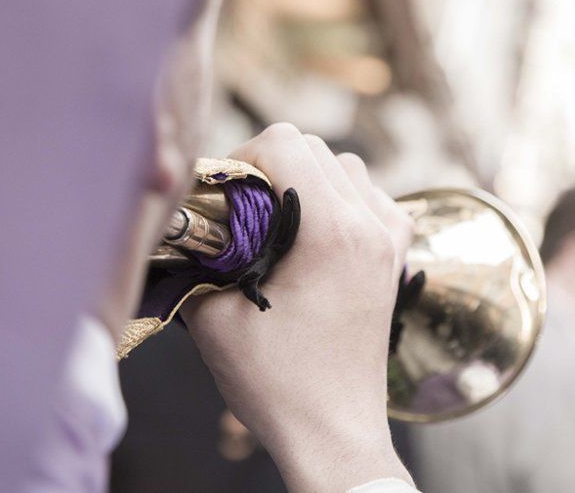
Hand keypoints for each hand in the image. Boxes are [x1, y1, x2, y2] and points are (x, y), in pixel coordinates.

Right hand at [180, 123, 414, 491]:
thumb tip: (179, 228)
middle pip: (318, 149)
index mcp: (333, 232)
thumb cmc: (276, 383)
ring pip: (350, 169)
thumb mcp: (214, 319)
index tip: (226, 194)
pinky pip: (375, 200)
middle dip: (272, 165)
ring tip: (280, 218)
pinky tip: (319, 232)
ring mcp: (390, 242)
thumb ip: (195, 260)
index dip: (244, 156)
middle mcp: (371, 226)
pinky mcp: (395, 260)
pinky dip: (344, 201)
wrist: (333, 431)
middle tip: (243, 206)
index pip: (287, 142)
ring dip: (310, 179)